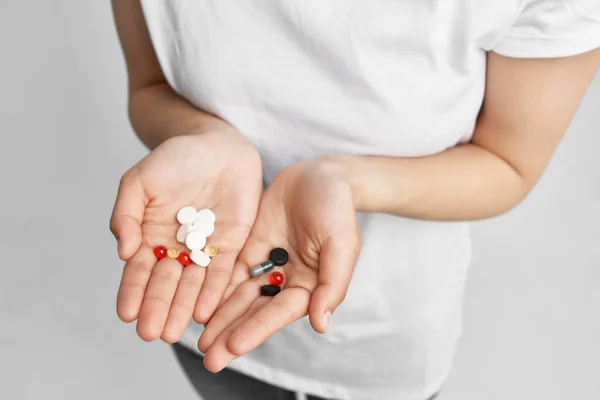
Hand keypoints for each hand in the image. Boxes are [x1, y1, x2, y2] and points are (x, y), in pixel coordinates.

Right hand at [110, 126, 261, 342]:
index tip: (126, 314)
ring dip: (182, 308)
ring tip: (173, 332)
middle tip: (151, 333)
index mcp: (151, 235)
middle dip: (157, 307)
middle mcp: (177, 248)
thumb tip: (123, 251)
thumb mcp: (139, 180)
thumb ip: (126, 213)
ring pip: (192, 285)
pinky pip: (221, 272)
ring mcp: (205, 249)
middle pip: (166, 284)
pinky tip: (205, 312)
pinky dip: (213, 292)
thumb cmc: (175, 159)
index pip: (139, 269)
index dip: (132, 291)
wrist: (218, 145)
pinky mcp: (232, 245)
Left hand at [197, 156, 360, 371]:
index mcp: (309, 285)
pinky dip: (214, 290)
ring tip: (197, 342)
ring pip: (238, 296)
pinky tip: (195, 305)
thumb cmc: (336, 207)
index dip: (257, 329)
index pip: (279, 312)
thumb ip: (332, 283)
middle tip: (208, 359)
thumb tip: (320, 324)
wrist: (320, 175)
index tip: (233, 345)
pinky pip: (229, 272)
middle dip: (232, 334)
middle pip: (255, 311)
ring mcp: (265, 265)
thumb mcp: (341, 243)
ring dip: (219, 319)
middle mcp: (285, 281)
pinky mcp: (249, 249)